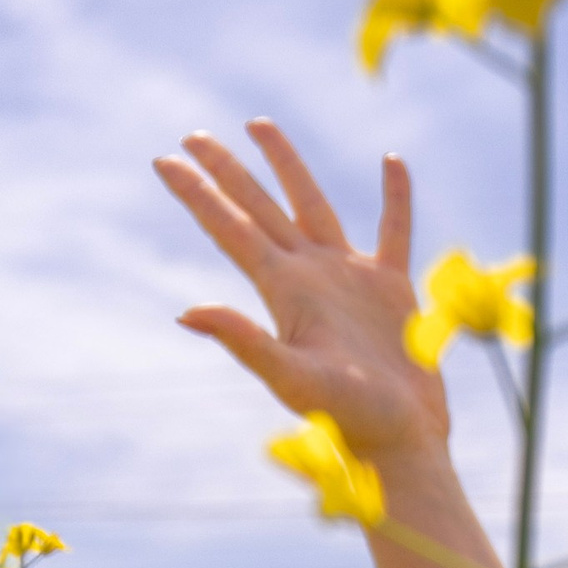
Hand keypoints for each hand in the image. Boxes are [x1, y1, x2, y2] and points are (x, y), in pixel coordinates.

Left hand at [154, 119, 447, 467]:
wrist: (403, 442)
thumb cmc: (350, 419)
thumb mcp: (293, 379)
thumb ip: (245, 342)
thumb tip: (188, 313)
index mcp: (284, 290)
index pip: (232, 228)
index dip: (197, 193)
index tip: (164, 159)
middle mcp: (310, 276)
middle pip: (259, 207)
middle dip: (226, 171)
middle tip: (193, 135)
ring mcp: (349, 279)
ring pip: (311, 205)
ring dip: (286, 165)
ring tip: (258, 126)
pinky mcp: (392, 289)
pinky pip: (393, 230)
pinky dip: (395, 198)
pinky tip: (392, 162)